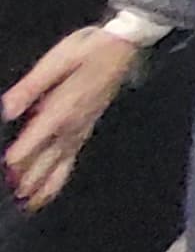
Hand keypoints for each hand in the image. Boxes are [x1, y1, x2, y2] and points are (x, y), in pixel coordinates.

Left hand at [5, 24, 144, 208]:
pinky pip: (71, 161)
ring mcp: (80, 130)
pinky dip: (59, 180)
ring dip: (42, 186)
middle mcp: (71, 125)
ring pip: (59, 166)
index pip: (34, 141)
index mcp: (62, 108)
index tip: (4, 169)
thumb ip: (30, 87)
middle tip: (11, 198)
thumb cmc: (88, 49)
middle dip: (26, 180)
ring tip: (27, 204)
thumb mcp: (57, 60)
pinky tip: (49, 190)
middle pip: (45, 160)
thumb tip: (6, 110)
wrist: (125, 46)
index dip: (16, 159)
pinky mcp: (85, 130)